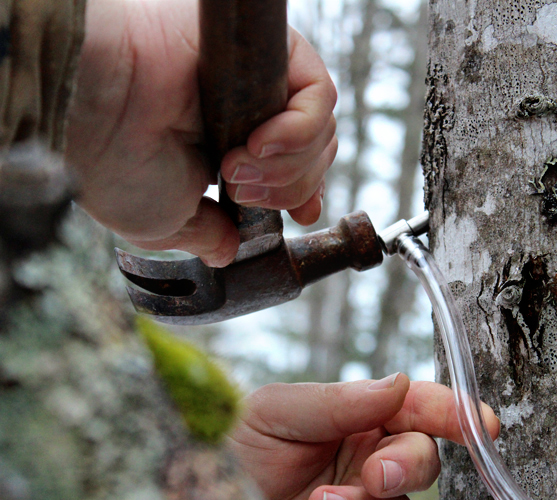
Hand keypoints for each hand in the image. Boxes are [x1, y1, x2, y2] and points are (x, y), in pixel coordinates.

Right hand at [67, 0, 336, 266]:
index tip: (302, 214)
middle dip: (287, 189)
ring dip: (285, 165)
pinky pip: (318, 93)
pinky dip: (298, 129)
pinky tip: (259, 142)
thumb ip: (206, 235)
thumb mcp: (164, 221)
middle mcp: (245, 113)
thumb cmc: (113, 164)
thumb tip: (227, 251)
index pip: (295, 170)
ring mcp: (258, 83)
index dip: (305, 193)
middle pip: (314, 156)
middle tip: (239, 192)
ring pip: (320, 131)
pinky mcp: (268, 51)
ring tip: (234, 168)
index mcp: (225, 147)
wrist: (95, 110)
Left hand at [229, 373, 500, 499]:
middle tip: (376, 473)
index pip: (415, 408)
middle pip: (422, 459)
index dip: (452, 411)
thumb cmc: (228, 448)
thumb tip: (398, 384)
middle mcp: (363, 460)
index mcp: (353, 417)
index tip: (479, 423)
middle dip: (409, 465)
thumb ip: (338, 400)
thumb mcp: (275, 410)